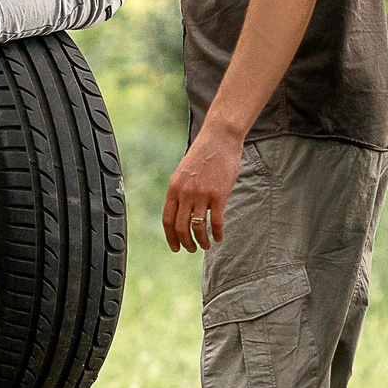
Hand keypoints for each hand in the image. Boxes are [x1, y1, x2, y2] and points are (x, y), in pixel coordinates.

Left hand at [163, 126, 244, 252]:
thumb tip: (182, 211)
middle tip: (191, 249)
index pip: (167, 220)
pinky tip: (219, 237)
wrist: (219, 138)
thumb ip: (181, 191)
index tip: (175, 247)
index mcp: (174, 188)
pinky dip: (217, 233)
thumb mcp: (184, 172)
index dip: (170, 237)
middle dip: (186, 243)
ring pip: (198, 227)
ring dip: (202, 241)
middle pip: (180, 227)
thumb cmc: (203, 155)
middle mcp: (185, 193)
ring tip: (206, 246)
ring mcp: (202, 194)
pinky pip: (216, 221)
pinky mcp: (219, 195)